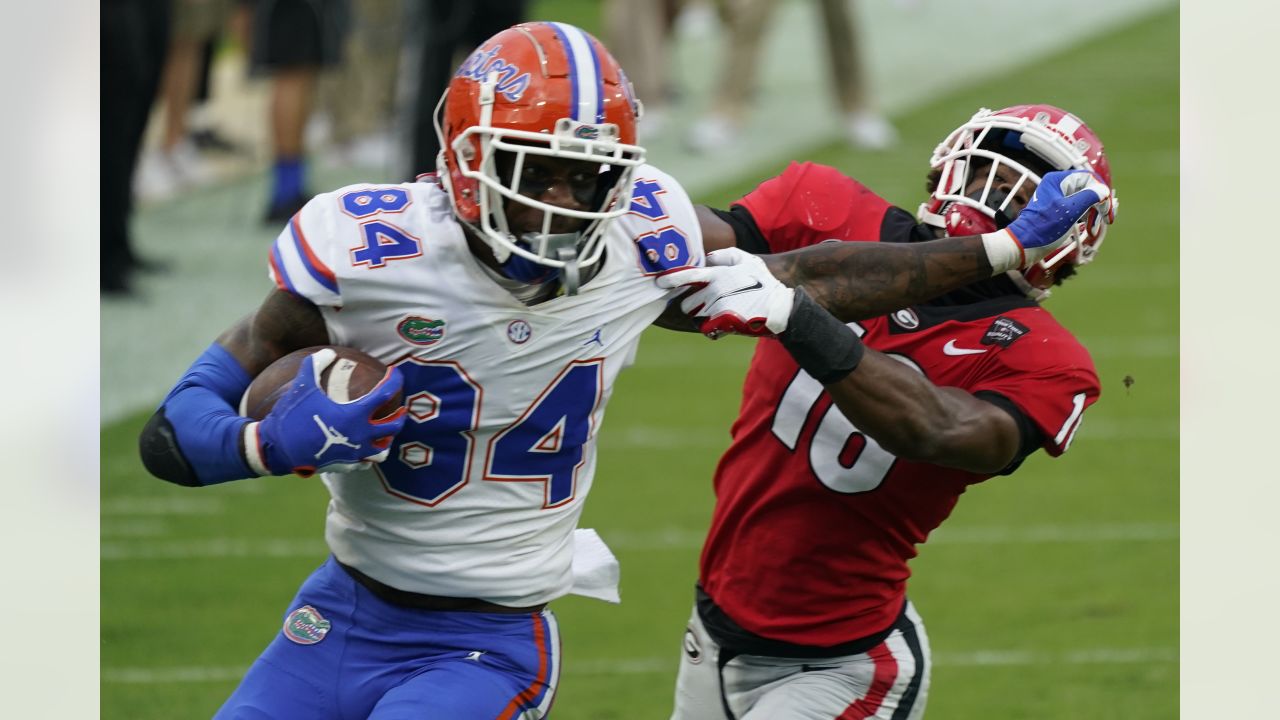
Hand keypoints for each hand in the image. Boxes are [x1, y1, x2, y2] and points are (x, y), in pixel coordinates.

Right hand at [250, 349, 406, 476]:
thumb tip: (329, 352)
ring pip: (383, 449)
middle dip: (400, 415)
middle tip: (400, 408)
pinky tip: (364, 447)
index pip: (385, 394)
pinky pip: (366, 462)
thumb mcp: (302, 386)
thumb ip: (316, 364)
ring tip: (385, 431)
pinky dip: (369, 454)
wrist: (277, 449)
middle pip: (393, 426)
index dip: (394, 380)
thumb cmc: (291, 416)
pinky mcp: (346, 465)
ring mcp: (355, 453)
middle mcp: (361, 435)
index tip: (395, 374)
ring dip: (387, 438)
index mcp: (355, 414)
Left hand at [655, 247, 794, 337]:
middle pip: (686, 303)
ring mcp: (717, 308)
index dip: (670, 280)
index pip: (686, 275)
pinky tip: (726, 323)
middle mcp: (713, 290)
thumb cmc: (764, 282)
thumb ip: (724, 255)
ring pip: (695, 316)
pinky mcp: (722, 324)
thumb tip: (707, 257)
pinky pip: (706, 330)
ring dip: (702, 317)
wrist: (779, 308)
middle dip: (692, 305)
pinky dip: (712, 329)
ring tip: (721, 313)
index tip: (658, 283)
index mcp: (717, 274)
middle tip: (707, 305)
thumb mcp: (747, 260)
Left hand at [984, 169, 1114, 269]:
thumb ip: (1089, 197)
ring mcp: (1058, 199)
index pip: (1089, 178)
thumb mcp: (1069, 211)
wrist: (1023, 245)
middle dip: (1098, 205)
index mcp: (1057, 180)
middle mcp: (1057, 186)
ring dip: (1093, 213)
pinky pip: (1078, 209)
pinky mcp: (1058, 211)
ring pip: (1084, 200)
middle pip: (1088, 189)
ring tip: (1094, 228)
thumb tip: (1104, 190)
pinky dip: (1086, 217)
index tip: (1108, 210)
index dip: (1102, 192)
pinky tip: (1089, 228)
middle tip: (1106, 220)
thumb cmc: (1042, 228)